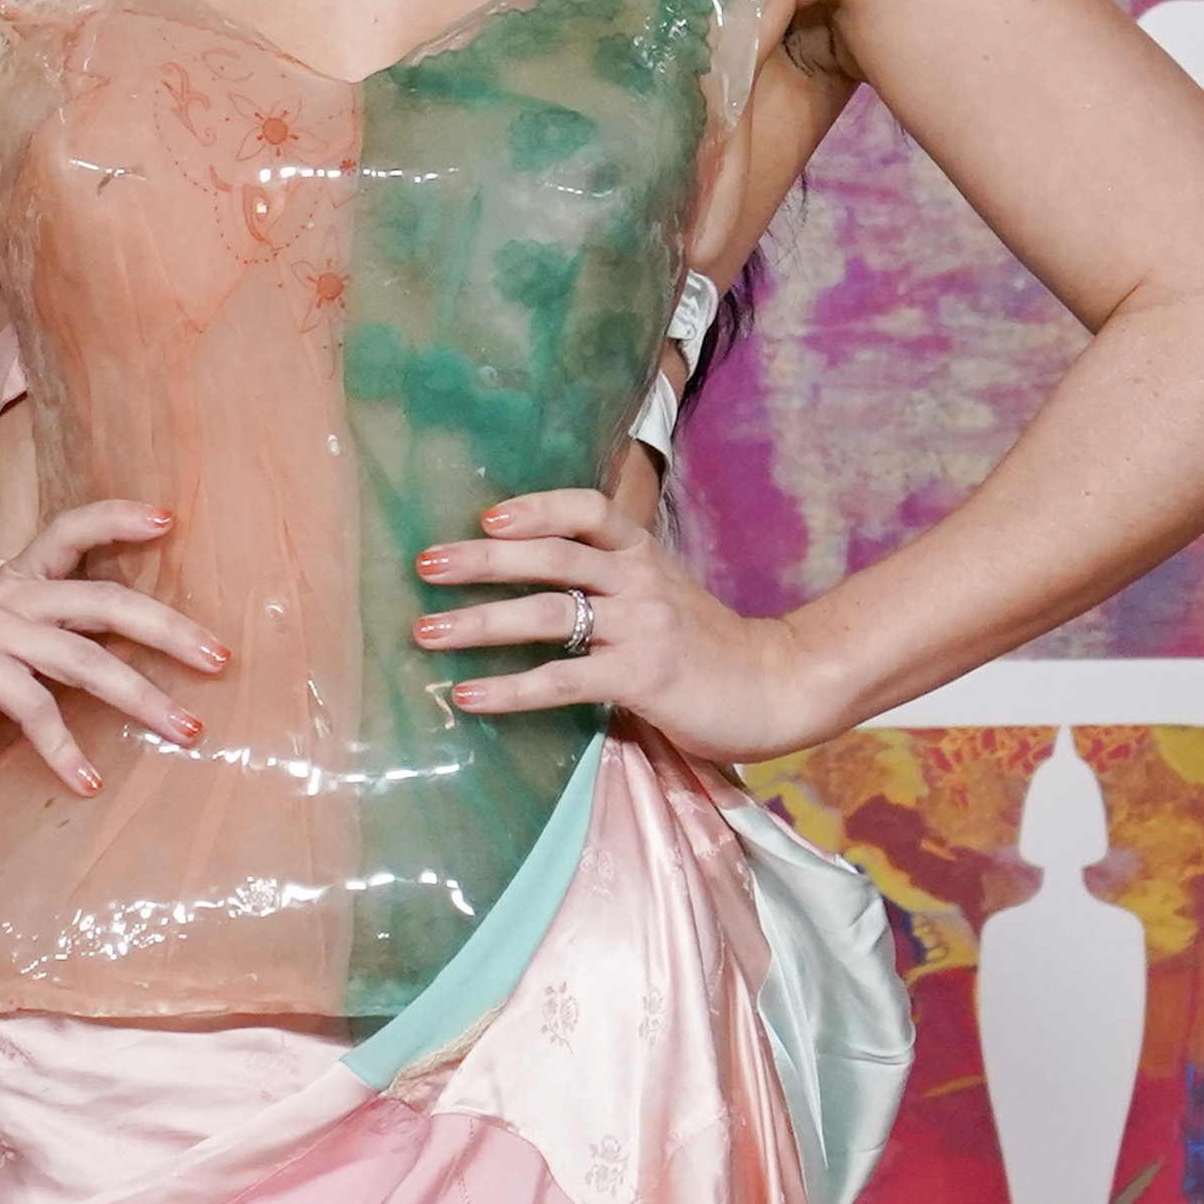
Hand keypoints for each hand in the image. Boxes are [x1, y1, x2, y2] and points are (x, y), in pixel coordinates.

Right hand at [0, 501, 227, 791]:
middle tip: (220, 659)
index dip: (117, 517)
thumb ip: (42, 647)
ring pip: (83, 657)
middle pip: (104, 599)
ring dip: (140, 697)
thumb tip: (118, 670)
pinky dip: (64, 748)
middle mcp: (5, 596)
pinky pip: (32, 707)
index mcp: (14, 583)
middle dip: (170, 630)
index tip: (170, 519)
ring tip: (185, 730)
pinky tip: (88, 780)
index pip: (69, 530)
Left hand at [413, 489, 809, 763]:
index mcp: (643, 554)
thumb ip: (611, 583)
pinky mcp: (641, 676)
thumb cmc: (709, 648)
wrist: (777, 688)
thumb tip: (534, 580)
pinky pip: (562, 678)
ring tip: (427, 632)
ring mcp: (641, 626)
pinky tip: (470, 696)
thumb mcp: (663, 596)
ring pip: (547, 613)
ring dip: (479, 622)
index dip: (535, 507)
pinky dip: (510, 688)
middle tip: (426, 564)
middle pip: (551, 554)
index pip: (586, 509)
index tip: (485, 516)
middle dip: (481, 558)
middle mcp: (639, 580)